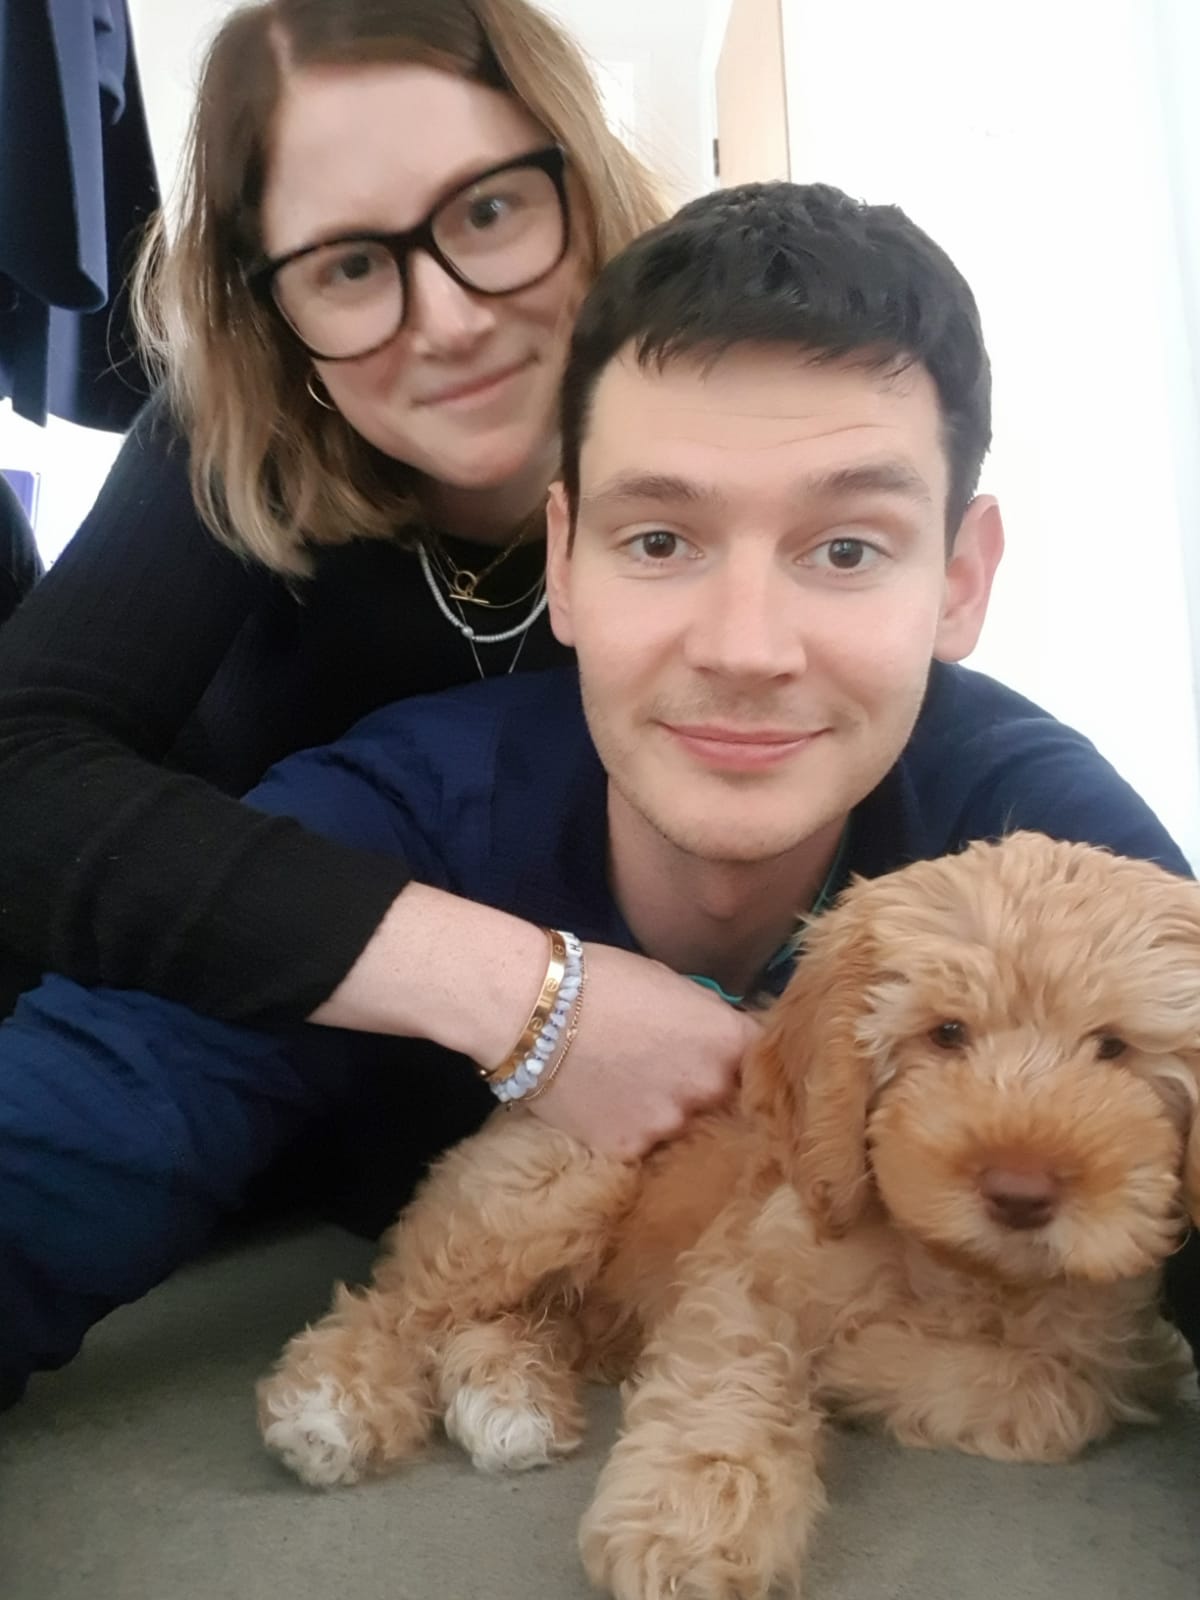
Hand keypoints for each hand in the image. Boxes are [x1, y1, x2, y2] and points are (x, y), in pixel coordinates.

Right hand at [521, 943, 760, 1158]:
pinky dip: (628, 1128)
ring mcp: (670, 1125)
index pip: (764, 1064)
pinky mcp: (629, 1150)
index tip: (739, 1066)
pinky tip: (603, 1102)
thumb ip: (711, 1024)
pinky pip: (642, 1144)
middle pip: (728, 1102)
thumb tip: (726, 1044)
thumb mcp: (674, 988)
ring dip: (668, 1112)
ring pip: (683, 1127)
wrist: (531, 1008)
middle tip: (672, 1072)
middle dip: (710, 1091)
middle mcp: (710, 1090)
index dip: (751, 1064)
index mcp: (728, 1042)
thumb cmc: (602, 979)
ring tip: (629, 1086)